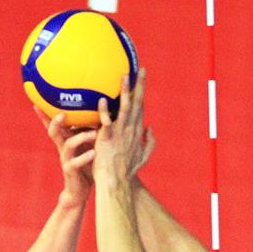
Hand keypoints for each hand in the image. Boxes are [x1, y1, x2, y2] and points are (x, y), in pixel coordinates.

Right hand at [35, 107, 96, 205]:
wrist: (79, 191)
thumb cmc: (86, 166)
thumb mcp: (88, 146)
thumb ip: (90, 132)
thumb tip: (101, 114)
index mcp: (65, 141)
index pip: (53, 125)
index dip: (44, 114)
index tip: (37, 102)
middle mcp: (63, 149)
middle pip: (54, 132)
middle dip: (55, 122)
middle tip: (62, 113)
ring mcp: (66, 160)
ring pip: (68, 145)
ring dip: (80, 137)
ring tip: (93, 133)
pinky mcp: (71, 171)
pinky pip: (76, 163)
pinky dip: (84, 157)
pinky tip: (93, 153)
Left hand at [94, 71, 152, 187]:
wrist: (116, 182)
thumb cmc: (126, 171)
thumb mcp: (143, 157)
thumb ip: (149, 142)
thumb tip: (151, 128)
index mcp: (136, 131)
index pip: (140, 108)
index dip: (141, 93)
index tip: (142, 80)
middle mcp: (131, 129)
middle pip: (137, 103)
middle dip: (140, 85)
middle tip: (141, 70)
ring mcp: (120, 133)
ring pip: (124, 108)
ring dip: (124, 91)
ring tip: (124, 76)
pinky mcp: (107, 139)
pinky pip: (106, 122)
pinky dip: (104, 111)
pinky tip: (101, 100)